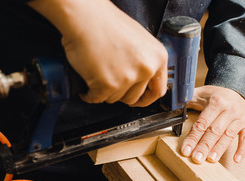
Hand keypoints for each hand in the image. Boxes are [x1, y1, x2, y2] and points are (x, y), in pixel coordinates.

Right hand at [28, 0, 167, 106]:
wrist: (85, 17)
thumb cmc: (106, 23)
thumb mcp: (138, 41)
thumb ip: (143, 61)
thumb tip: (139, 79)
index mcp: (157, 57)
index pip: (158, 90)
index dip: (146, 98)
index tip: (138, 100)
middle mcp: (146, 68)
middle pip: (134, 97)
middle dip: (120, 94)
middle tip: (111, 85)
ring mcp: (128, 78)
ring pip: (115, 99)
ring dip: (104, 92)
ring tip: (97, 77)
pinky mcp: (108, 84)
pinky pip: (97, 98)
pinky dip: (89, 94)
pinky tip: (87, 86)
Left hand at [181, 86, 244, 163]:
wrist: (236, 89)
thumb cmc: (215, 95)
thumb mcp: (200, 93)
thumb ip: (187, 100)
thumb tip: (172, 107)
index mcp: (216, 102)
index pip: (202, 123)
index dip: (193, 137)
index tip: (186, 150)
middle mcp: (229, 110)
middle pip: (215, 131)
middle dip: (204, 146)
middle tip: (197, 158)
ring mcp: (240, 118)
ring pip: (229, 135)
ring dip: (219, 149)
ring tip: (211, 160)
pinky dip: (242, 149)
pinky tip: (236, 160)